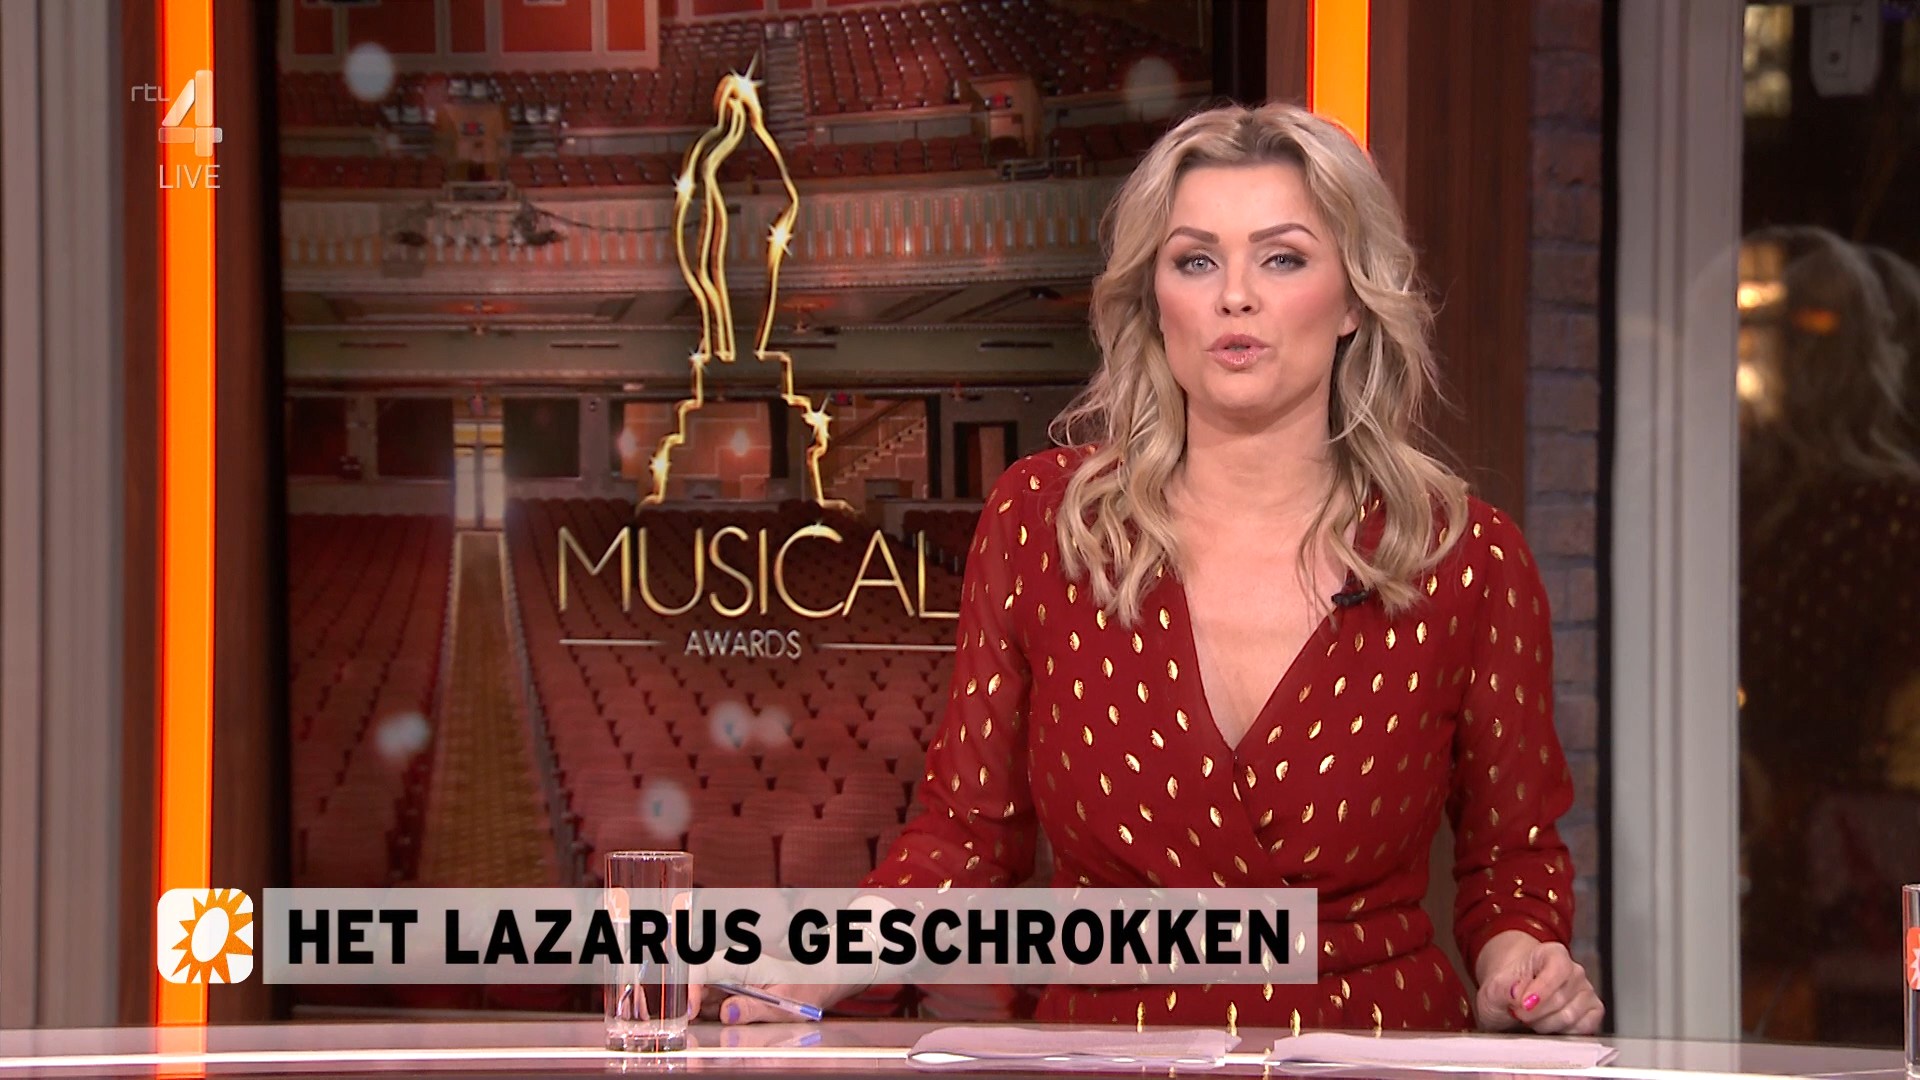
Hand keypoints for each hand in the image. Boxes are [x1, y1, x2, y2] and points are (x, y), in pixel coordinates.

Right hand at [688, 953, 854, 1023]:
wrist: (823, 979)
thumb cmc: (808, 984)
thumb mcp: (784, 1001)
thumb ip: (755, 1008)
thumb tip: (728, 1014)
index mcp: (744, 962)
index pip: (704, 968)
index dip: (691, 988)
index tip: (691, 1011)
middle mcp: (734, 967)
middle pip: (699, 982)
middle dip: (691, 1003)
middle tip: (689, 1026)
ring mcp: (732, 978)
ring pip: (704, 993)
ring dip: (699, 1010)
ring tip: (708, 1024)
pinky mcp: (734, 990)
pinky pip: (714, 1001)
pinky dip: (709, 1012)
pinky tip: (718, 1021)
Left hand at [1473, 938, 1602, 1034]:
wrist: (1513, 999)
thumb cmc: (1507, 989)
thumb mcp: (1494, 988)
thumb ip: (1502, 989)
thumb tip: (1516, 994)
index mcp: (1552, 953)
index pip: (1557, 968)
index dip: (1541, 989)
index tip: (1523, 1004)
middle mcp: (1574, 971)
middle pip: (1561, 998)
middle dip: (1534, 1013)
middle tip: (1517, 1013)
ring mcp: (1586, 992)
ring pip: (1570, 1017)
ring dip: (1544, 1024)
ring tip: (1530, 1019)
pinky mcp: (1593, 1013)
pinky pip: (1583, 1029)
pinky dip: (1561, 1032)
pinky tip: (1547, 1025)